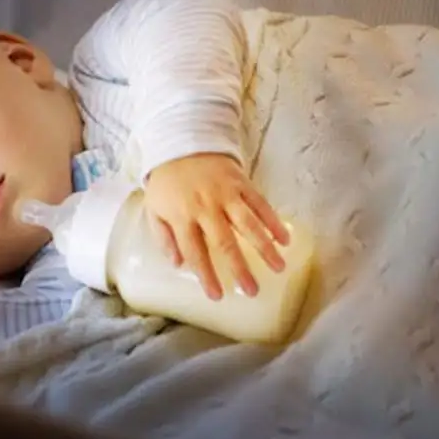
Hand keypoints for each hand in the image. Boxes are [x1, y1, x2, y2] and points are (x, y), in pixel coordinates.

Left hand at [144, 153, 289, 300]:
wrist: (182, 142)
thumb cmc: (167, 181)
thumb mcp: (153, 208)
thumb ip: (164, 237)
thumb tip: (178, 264)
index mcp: (182, 215)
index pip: (194, 251)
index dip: (206, 274)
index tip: (217, 296)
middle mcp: (206, 206)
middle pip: (225, 242)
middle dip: (240, 267)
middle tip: (252, 291)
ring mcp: (226, 193)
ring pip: (248, 223)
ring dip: (264, 247)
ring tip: (278, 267)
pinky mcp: (241, 182)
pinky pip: (260, 203)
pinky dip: (273, 220)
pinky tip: (284, 238)